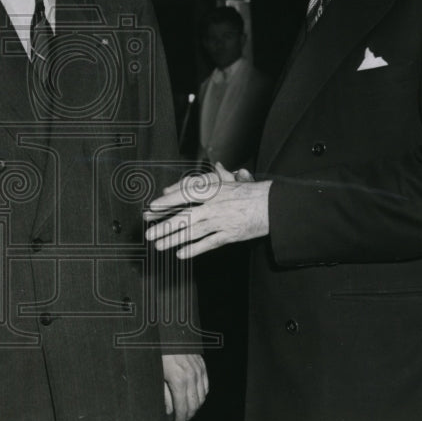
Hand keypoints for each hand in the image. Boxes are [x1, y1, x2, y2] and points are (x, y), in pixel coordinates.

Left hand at [144, 169, 271, 258]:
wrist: (272, 206)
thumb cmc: (251, 192)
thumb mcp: (231, 180)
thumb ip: (218, 176)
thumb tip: (215, 166)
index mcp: (213, 190)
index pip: (185, 195)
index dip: (168, 201)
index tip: (153, 207)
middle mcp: (214, 206)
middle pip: (185, 216)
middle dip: (165, 226)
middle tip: (149, 233)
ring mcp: (221, 222)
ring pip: (193, 232)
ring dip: (174, 239)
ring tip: (159, 245)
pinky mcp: (229, 235)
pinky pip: (208, 243)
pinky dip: (194, 249)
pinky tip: (181, 254)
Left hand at [162, 353, 207, 420]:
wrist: (168, 332)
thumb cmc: (159, 352)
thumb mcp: (157, 374)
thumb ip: (164, 394)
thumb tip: (169, 410)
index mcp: (178, 380)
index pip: (183, 407)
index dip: (181, 417)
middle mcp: (191, 376)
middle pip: (195, 404)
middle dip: (189, 414)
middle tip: (183, 418)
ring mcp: (198, 369)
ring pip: (202, 395)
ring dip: (197, 405)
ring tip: (189, 409)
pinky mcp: (201, 364)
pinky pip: (206, 384)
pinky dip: (202, 393)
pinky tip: (196, 396)